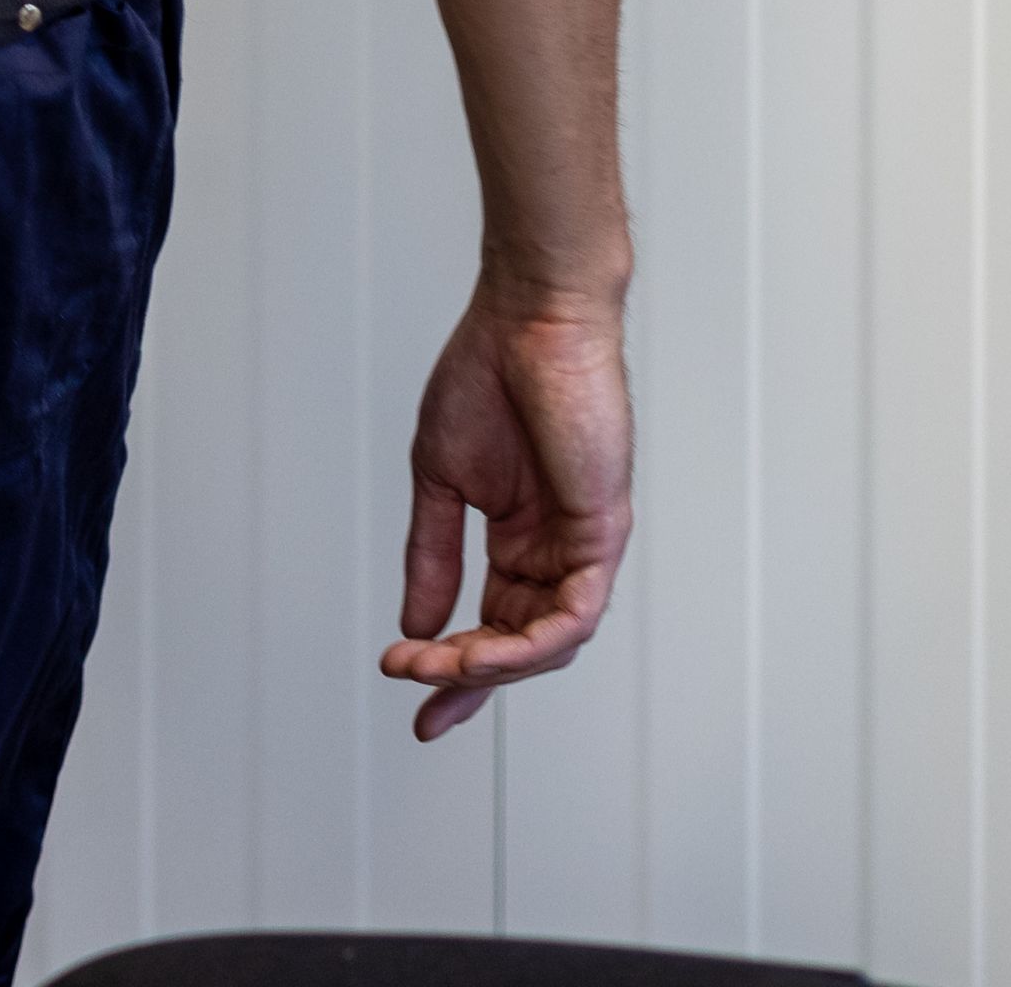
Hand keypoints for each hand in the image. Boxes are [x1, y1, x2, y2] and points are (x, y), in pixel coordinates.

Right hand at [385, 282, 632, 738]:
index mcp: (520, 539)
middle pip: (519, 647)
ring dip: (490, 664)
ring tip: (436, 665)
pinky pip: (576, 614)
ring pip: (548, 643)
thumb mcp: (441, 481)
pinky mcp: (603, 533)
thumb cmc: (488, 377)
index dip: (451, 668)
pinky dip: (532, 643)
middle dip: (463, 677)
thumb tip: (415, 625)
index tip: (407, 690)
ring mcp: (583, 546)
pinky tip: (488, 650)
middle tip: (413, 685)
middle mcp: (555, 551)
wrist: (527, 320)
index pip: (492, 625)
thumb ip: (433, 556)